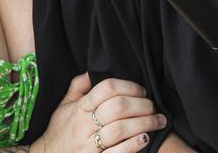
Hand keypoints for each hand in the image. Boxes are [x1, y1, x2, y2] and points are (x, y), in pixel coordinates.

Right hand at [31, 73, 166, 152]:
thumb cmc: (58, 133)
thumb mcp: (63, 107)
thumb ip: (77, 88)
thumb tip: (92, 72)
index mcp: (79, 108)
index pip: (106, 88)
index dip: (129, 86)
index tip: (142, 90)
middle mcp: (83, 125)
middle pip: (117, 107)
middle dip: (142, 105)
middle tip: (154, 107)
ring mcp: (88, 145)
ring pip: (120, 129)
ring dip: (144, 123)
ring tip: (158, 122)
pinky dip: (133, 145)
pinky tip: (145, 139)